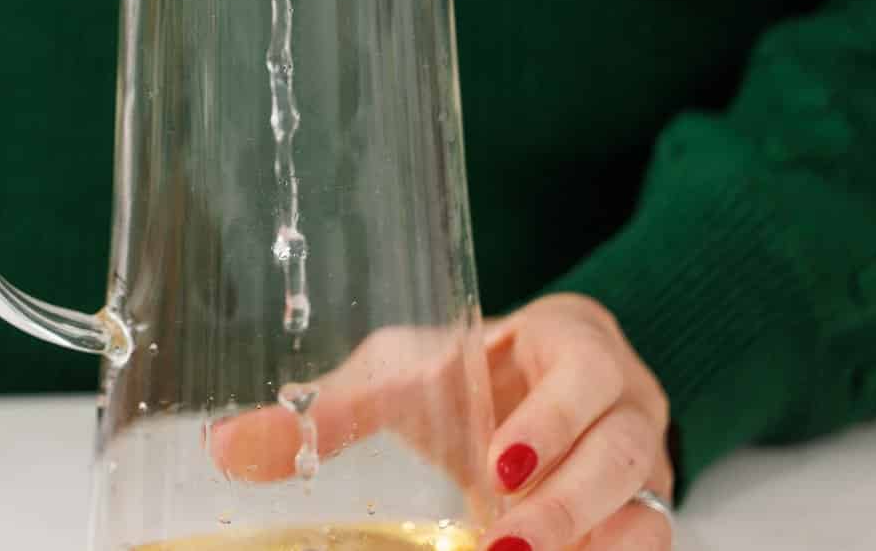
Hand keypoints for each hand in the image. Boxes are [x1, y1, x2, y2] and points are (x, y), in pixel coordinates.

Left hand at [207, 294, 673, 550]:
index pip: (585, 371)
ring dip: (587, 540)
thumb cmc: (469, 369)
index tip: (498, 465)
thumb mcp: (404, 374)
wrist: (538, 381)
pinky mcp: (639, 514)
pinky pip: (650, 542)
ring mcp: (640, 464)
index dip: (552, 418)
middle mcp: (625, 402)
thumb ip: (332, 410)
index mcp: (572, 345)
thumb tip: (225, 444)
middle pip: (625, 450)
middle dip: (567, 503)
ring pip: (645, 505)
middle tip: (505, 542)